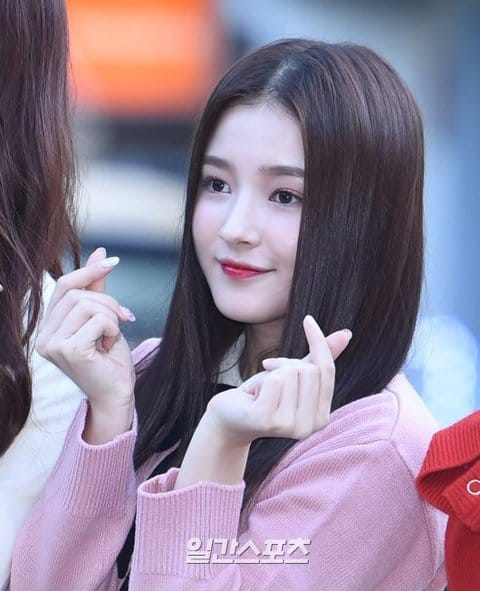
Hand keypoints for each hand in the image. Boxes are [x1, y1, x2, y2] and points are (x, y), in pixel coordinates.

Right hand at [35, 249, 135, 418]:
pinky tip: (109, 346)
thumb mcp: (104, 317)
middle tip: (123, 319)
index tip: (113, 262)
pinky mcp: (69, 351)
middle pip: (78, 293)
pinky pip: (97, 320)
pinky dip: (112, 329)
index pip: (64, 286)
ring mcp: (53, 345)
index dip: (89, 271)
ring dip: (111, 317)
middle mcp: (44, 337)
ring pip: (88, 304)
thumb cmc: (110, 359)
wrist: (117, 392)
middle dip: (108, 302)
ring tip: (111, 337)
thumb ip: (98, 288)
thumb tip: (102, 252)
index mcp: (49, 327)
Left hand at [205, 316, 351, 446]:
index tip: (307, 319)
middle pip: (308, 370)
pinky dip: (259, 381)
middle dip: (286, 365)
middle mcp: (311, 427)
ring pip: (290, 373)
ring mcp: (290, 426)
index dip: (318, 341)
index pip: (327, 369)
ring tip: (261, 391)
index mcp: (322, 417)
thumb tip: (346, 333)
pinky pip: (273, 381)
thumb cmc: (263, 395)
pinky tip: (253, 397)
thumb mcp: (293, 375)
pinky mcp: (267, 421)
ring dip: (271, 375)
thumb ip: (320, 358)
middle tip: (270, 378)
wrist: (229, 419)